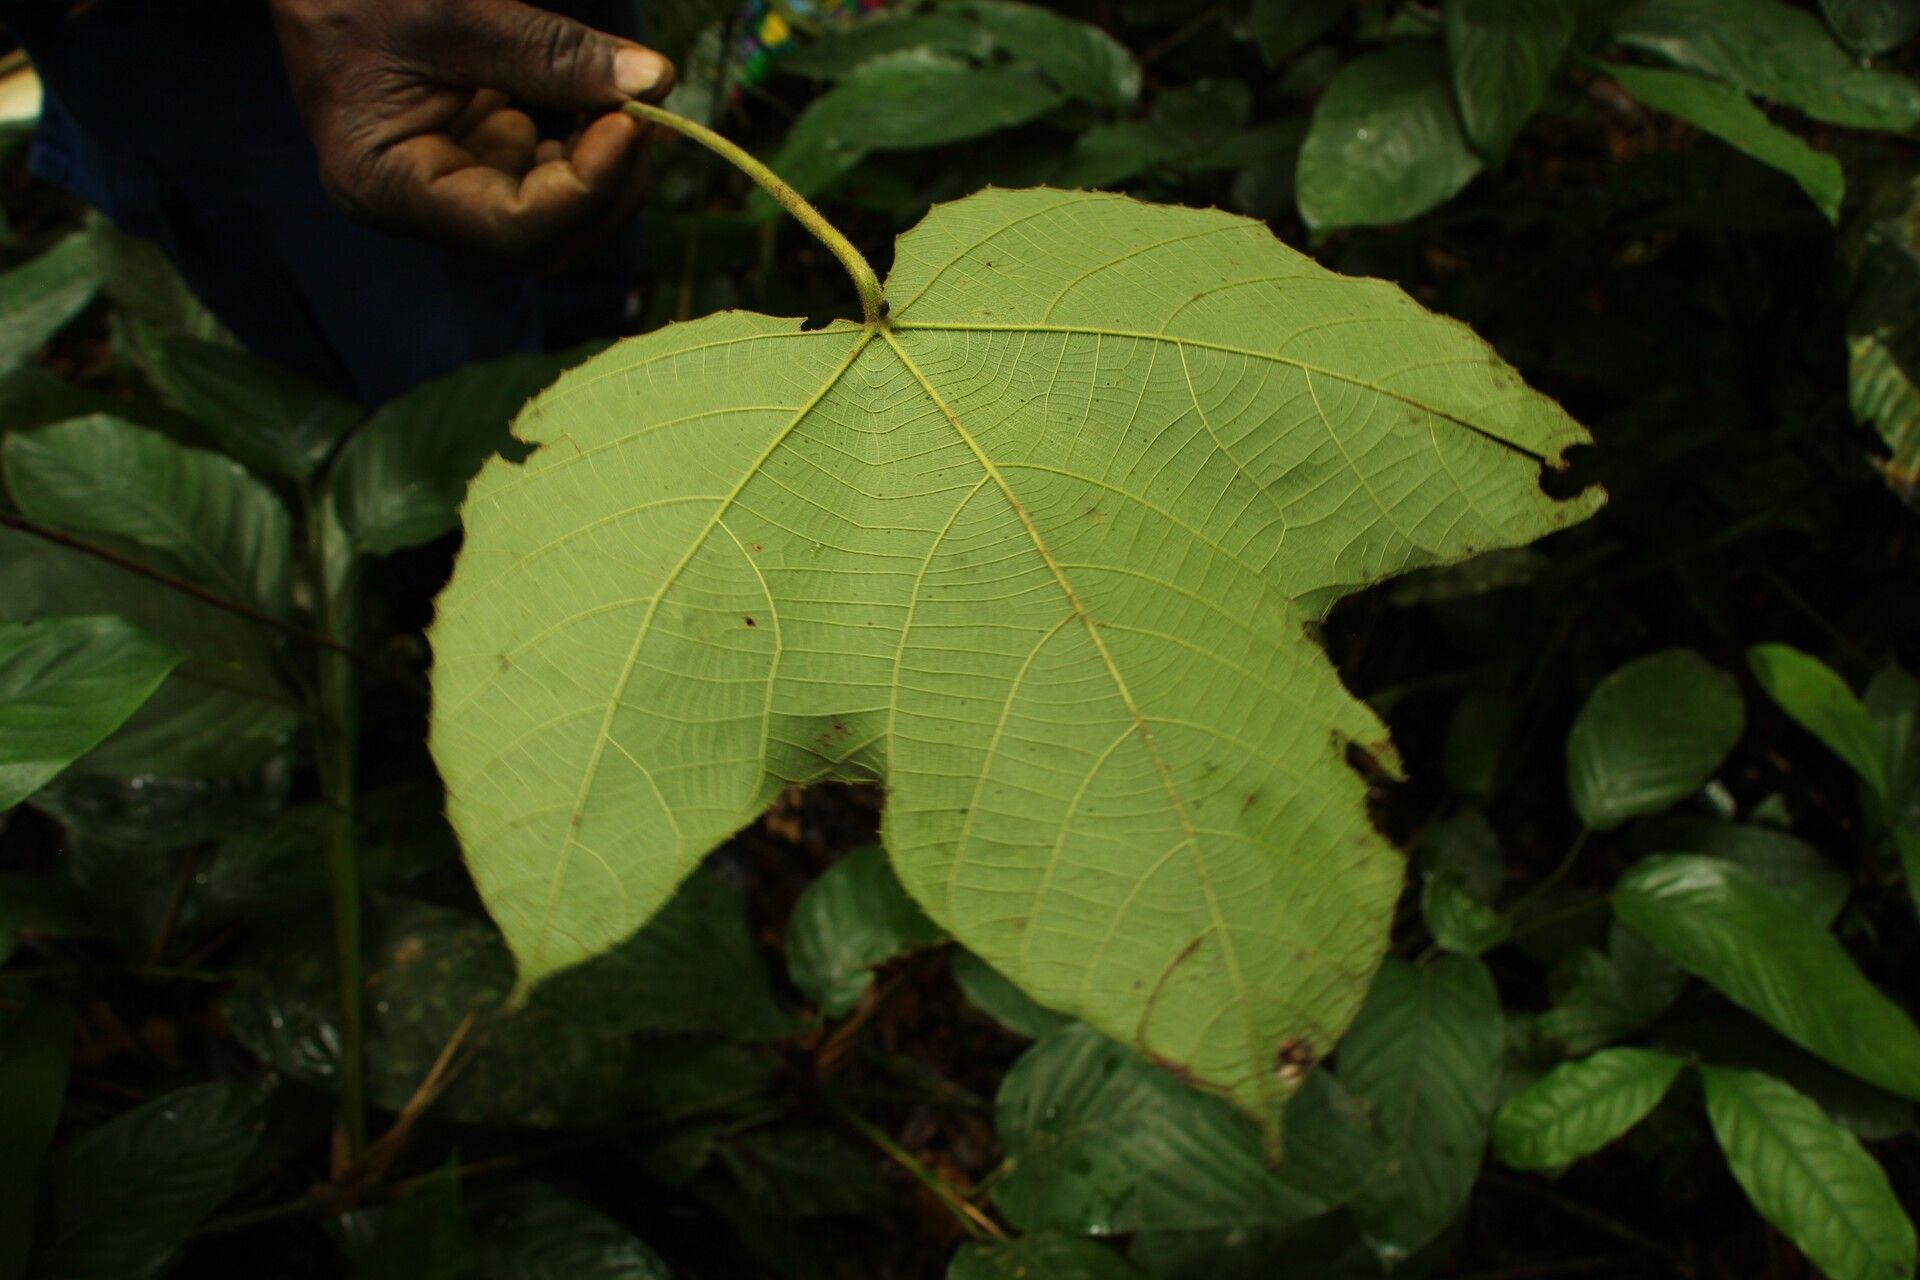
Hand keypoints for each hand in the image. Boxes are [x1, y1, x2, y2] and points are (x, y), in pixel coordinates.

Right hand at [269, 0, 673, 271]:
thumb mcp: (450, 9)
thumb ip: (547, 50)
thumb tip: (653, 81)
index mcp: (386, 186)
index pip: (513, 230)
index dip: (586, 188)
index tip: (632, 121)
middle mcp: (420, 207)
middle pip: (544, 242)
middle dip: (607, 185)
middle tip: (641, 108)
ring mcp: (451, 189)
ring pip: (559, 221)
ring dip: (607, 169)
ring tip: (624, 96)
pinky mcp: (478, 161)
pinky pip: (553, 178)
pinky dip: (590, 146)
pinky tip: (600, 99)